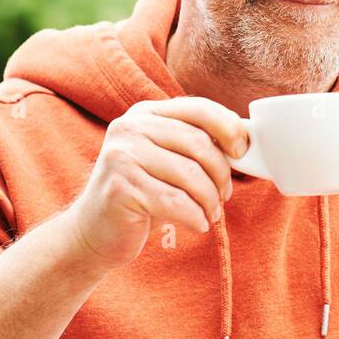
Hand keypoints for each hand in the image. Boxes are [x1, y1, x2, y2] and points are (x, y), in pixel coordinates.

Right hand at [63, 97, 250, 267]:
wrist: (95, 231)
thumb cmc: (143, 193)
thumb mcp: (168, 160)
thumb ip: (195, 144)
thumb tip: (244, 142)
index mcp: (146, 113)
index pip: (199, 108)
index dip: (229, 127)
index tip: (242, 152)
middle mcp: (130, 127)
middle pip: (198, 143)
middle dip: (221, 173)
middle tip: (225, 195)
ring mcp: (121, 156)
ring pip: (190, 175)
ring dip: (210, 199)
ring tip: (212, 213)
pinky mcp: (119, 188)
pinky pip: (175, 202)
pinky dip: (195, 216)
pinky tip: (198, 225)